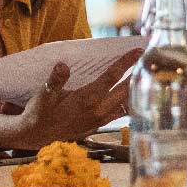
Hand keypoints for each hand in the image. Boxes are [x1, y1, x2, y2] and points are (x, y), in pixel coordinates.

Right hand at [12, 56, 135, 147]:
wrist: (37, 136)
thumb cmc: (40, 112)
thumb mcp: (43, 95)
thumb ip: (55, 80)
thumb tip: (62, 65)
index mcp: (87, 99)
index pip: (111, 77)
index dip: (125, 63)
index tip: (138, 50)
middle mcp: (98, 110)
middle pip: (125, 89)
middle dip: (138, 72)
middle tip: (149, 57)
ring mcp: (101, 119)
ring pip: (126, 102)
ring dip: (136, 88)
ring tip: (147, 74)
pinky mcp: (99, 124)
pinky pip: (121, 112)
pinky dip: (130, 101)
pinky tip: (134, 94)